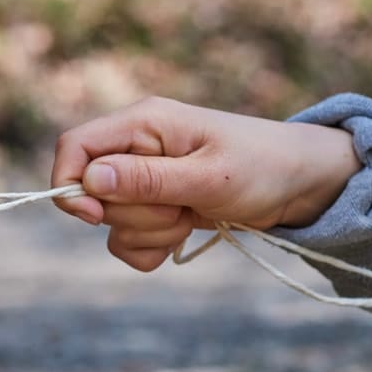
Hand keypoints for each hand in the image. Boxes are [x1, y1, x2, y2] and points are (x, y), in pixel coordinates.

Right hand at [51, 96, 359, 270]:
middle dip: (133, 215)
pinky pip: (127, 241)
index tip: (94, 216)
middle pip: (91, 194)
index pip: (74, 147)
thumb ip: (148, 180)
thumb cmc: (263, 167)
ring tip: (190, 216)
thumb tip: (90, 179)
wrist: (301, 184)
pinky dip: (150, 248)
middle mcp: (134, 148)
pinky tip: (183, 235)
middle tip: (179, 208)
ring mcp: (142, 180)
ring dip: (148, 233)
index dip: (70, 184)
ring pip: (110, 224)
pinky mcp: (152, 207)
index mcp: (142, 123)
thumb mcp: (208, 176)